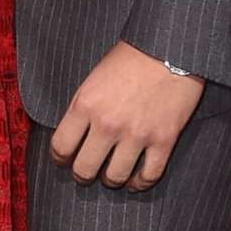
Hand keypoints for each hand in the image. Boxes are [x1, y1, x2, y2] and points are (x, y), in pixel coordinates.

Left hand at [50, 42, 204, 189]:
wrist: (171, 47)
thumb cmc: (132, 57)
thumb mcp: (95, 77)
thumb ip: (84, 107)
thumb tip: (75, 134)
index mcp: (86, 104)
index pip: (61, 147)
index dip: (60, 159)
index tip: (65, 160)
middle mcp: (108, 124)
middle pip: (84, 169)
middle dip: (82, 175)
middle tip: (86, 173)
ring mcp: (137, 134)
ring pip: (115, 177)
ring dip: (111, 180)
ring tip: (112, 176)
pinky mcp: (164, 140)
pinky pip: (149, 176)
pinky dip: (140, 183)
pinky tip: (136, 181)